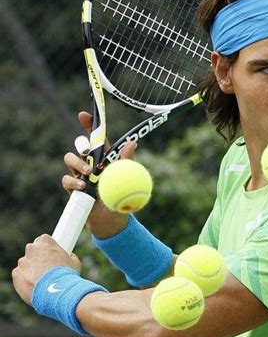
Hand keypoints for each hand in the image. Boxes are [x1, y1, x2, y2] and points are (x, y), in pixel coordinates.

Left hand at [12, 234, 80, 304]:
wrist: (55, 292)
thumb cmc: (66, 276)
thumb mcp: (74, 262)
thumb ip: (69, 256)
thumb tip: (69, 257)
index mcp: (45, 242)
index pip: (43, 240)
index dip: (47, 248)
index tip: (50, 254)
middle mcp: (31, 249)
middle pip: (32, 251)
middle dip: (38, 258)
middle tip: (46, 269)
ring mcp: (23, 261)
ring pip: (25, 264)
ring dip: (31, 270)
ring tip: (41, 281)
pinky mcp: (16, 274)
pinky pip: (19, 275)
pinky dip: (24, 280)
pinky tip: (34, 286)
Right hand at [62, 111, 136, 237]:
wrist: (113, 221)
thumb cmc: (123, 197)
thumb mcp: (129, 178)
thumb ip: (128, 161)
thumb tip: (132, 143)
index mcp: (106, 158)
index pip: (97, 138)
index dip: (90, 125)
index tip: (83, 115)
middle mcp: (92, 164)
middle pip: (81, 145)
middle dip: (82, 144)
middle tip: (88, 152)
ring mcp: (80, 175)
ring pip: (70, 159)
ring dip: (77, 162)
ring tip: (88, 173)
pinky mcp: (73, 188)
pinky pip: (66, 179)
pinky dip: (72, 181)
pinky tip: (81, 187)